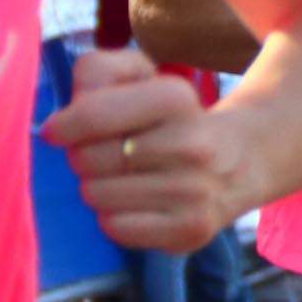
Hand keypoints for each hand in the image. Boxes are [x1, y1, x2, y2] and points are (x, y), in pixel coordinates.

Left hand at [44, 47, 253, 251]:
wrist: (242, 162)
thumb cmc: (169, 119)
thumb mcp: (141, 77)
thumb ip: (97, 73)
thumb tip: (58, 127)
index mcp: (178, 99)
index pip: (92, 114)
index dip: (66, 124)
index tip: (61, 130)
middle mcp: (194, 146)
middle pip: (86, 158)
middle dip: (85, 156)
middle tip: (109, 154)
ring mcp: (196, 191)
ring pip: (97, 195)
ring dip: (99, 188)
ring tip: (126, 179)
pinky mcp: (192, 229)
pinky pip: (116, 227)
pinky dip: (117, 218)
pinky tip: (139, 205)